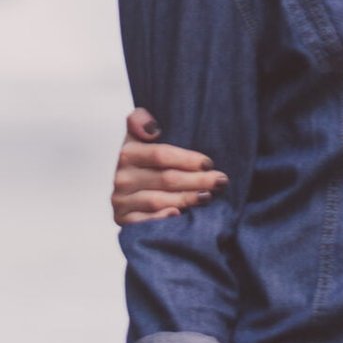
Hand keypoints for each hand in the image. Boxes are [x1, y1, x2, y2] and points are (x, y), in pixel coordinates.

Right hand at [112, 109, 226, 226]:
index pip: (161, 155)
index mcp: (127, 153)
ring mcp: (121, 201)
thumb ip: (140, 121)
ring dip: (187, 198)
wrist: (125, 186)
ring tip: (208, 196)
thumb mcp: (137, 135)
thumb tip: (152, 129)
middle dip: (197, 180)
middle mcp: (122, 178)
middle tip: (221, 181)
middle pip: (166, 179)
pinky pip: (144, 222)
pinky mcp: (123, 220)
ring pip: (159, 200)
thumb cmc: (142, 161)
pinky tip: (180, 216)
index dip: (187, 159)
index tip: (209, 163)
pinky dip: (162, 218)